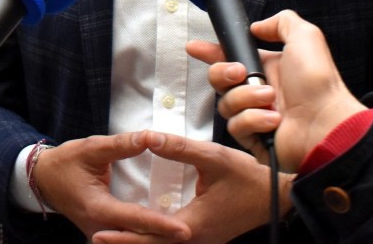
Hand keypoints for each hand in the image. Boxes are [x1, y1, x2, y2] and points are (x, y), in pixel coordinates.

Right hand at [30, 133, 191, 241]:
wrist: (42, 179)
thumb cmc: (66, 162)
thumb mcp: (92, 148)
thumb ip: (122, 145)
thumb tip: (152, 137)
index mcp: (97, 208)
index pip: (135, 219)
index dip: (160, 225)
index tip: (184, 229)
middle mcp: (99, 227)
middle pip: (137, 237)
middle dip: (163, 238)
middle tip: (192, 235)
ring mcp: (99, 233)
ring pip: (131, 241)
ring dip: (155, 239)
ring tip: (184, 235)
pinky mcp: (101, 232)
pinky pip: (126, 238)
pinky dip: (144, 236)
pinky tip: (164, 232)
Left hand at [91, 134, 291, 243]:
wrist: (276, 198)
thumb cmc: (248, 179)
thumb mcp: (214, 158)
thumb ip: (181, 149)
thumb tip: (150, 139)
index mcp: (192, 225)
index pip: (149, 235)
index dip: (123, 235)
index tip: (98, 233)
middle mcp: (194, 240)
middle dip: (125, 243)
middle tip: (96, 238)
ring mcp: (202, 242)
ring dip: (140, 242)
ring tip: (113, 236)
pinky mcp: (206, 238)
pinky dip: (156, 240)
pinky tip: (146, 231)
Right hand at [187, 10, 364, 172]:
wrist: (326, 122)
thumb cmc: (319, 82)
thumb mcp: (305, 36)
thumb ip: (281, 21)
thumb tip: (258, 27)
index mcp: (268, 68)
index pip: (230, 57)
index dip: (210, 52)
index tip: (195, 47)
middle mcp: (259, 91)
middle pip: (219, 79)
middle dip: (223, 72)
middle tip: (240, 72)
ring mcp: (255, 116)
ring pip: (226, 103)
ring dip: (247, 97)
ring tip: (272, 99)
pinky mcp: (253, 139)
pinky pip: (236, 126)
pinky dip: (254, 120)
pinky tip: (273, 120)